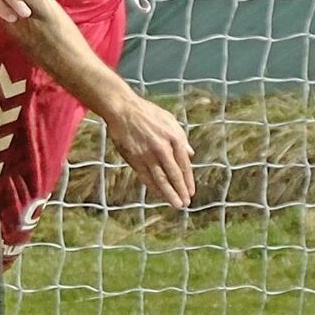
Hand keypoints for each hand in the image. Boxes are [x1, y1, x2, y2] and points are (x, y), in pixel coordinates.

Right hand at [106, 91, 194, 208]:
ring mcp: (148, 154)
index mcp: (175, 138)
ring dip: (168, 193)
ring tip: (175, 204)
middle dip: (180, 191)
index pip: (184, 165)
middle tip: (185, 203)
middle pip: (174, 174)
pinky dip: (152, 187)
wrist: (123, 109)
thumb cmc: (147, 113)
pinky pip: (145, 176)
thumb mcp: (170, 121)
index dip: (188, 180)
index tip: (190, 192)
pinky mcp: (134, 157)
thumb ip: (181, 138)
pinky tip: (158, 194)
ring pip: (160, 178)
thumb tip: (191, 154)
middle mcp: (163, 148)